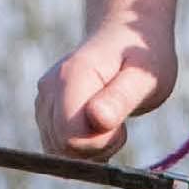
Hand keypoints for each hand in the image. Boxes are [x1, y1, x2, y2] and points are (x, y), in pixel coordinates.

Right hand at [34, 20, 176, 159]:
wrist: (126, 36)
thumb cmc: (142, 56)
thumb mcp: (145, 76)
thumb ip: (120, 98)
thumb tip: (97, 118)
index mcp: (71, 78)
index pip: (71, 138)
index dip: (100, 143)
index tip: (121, 126)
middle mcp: (49, 89)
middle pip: (63, 148)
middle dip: (96, 147)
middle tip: (119, 123)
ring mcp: (44, 101)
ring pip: (60, 152)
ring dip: (91, 148)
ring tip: (110, 119)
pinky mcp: (45, 113)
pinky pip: (59, 148)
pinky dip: (83, 147)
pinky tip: (99, 126)